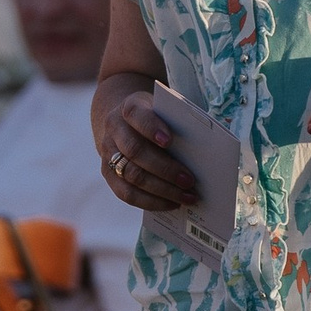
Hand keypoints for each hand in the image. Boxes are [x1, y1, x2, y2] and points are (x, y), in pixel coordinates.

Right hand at [93, 86, 198, 209]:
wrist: (124, 122)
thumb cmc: (153, 117)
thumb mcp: (162, 111)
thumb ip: (176, 124)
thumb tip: (202, 154)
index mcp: (129, 107)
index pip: (136, 115)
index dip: (151, 128)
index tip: (169, 141)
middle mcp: (114, 129)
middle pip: (135, 151)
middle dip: (165, 168)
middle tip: (189, 181)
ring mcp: (107, 152)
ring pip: (132, 176)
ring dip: (162, 190)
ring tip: (186, 196)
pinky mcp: (108, 174)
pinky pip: (127, 193)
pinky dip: (151, 202)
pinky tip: (171, 203)